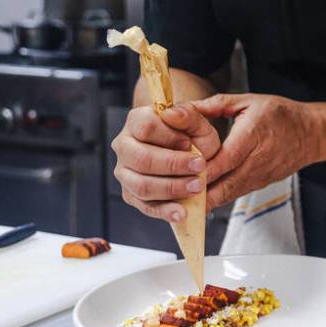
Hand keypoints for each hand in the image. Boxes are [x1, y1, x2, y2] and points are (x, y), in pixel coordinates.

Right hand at [111, 105, 220, 222]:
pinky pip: (145, 206)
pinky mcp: (132, 194)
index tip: (190, 143)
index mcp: (137, 121)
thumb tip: (171, 113)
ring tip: (197, 187)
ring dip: (172, 188)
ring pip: (141, 184)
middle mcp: (125, 146)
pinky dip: (165, 211)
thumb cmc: (191, 136)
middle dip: (173, 165)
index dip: (170, 137)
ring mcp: (125, 172)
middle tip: (201, 167)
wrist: (189, 153)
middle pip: (142, 158)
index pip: (146, 127)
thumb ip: (188, 116)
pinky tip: (182, 212)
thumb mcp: (197, 124)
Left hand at [190, 93, 323, 208]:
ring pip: (227, 195)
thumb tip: (183, 108)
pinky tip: (195, 197)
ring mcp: (259, 177)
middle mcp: (257, 161)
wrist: (311, 134)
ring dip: (203, 199)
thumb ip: (214, 105)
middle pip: (223, 184)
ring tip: (177, 200)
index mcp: (254, 135)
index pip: (224, 159)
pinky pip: (233, 195)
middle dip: (196, 191)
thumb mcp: (248, 101)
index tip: (178, 171)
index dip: (201, 169)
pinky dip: (214, 198)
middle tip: (170, 193)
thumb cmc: (280, 115)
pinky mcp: (258, 185)